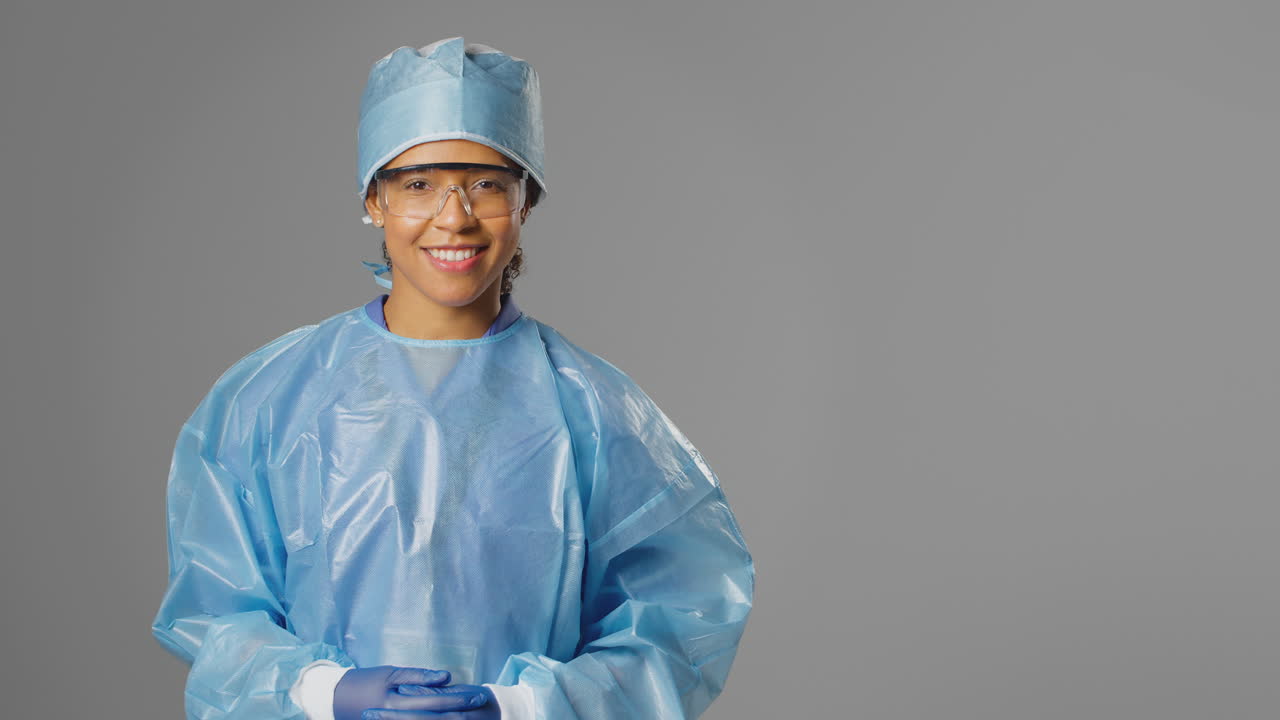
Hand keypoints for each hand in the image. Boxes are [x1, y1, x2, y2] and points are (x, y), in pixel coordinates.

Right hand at [333, 666, 487, 719]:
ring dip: (453, 719)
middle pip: (435, 719)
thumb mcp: (391, 674)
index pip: (433, 703)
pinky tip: (453, 718)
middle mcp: (396, 718)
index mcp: (395, 703)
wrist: (339, 700)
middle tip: (482, 704)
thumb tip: (445, 677)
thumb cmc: (369, 682)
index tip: (479, 694)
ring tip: (474, 713)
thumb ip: (418, 677)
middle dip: (461, 713)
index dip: (457, 699)